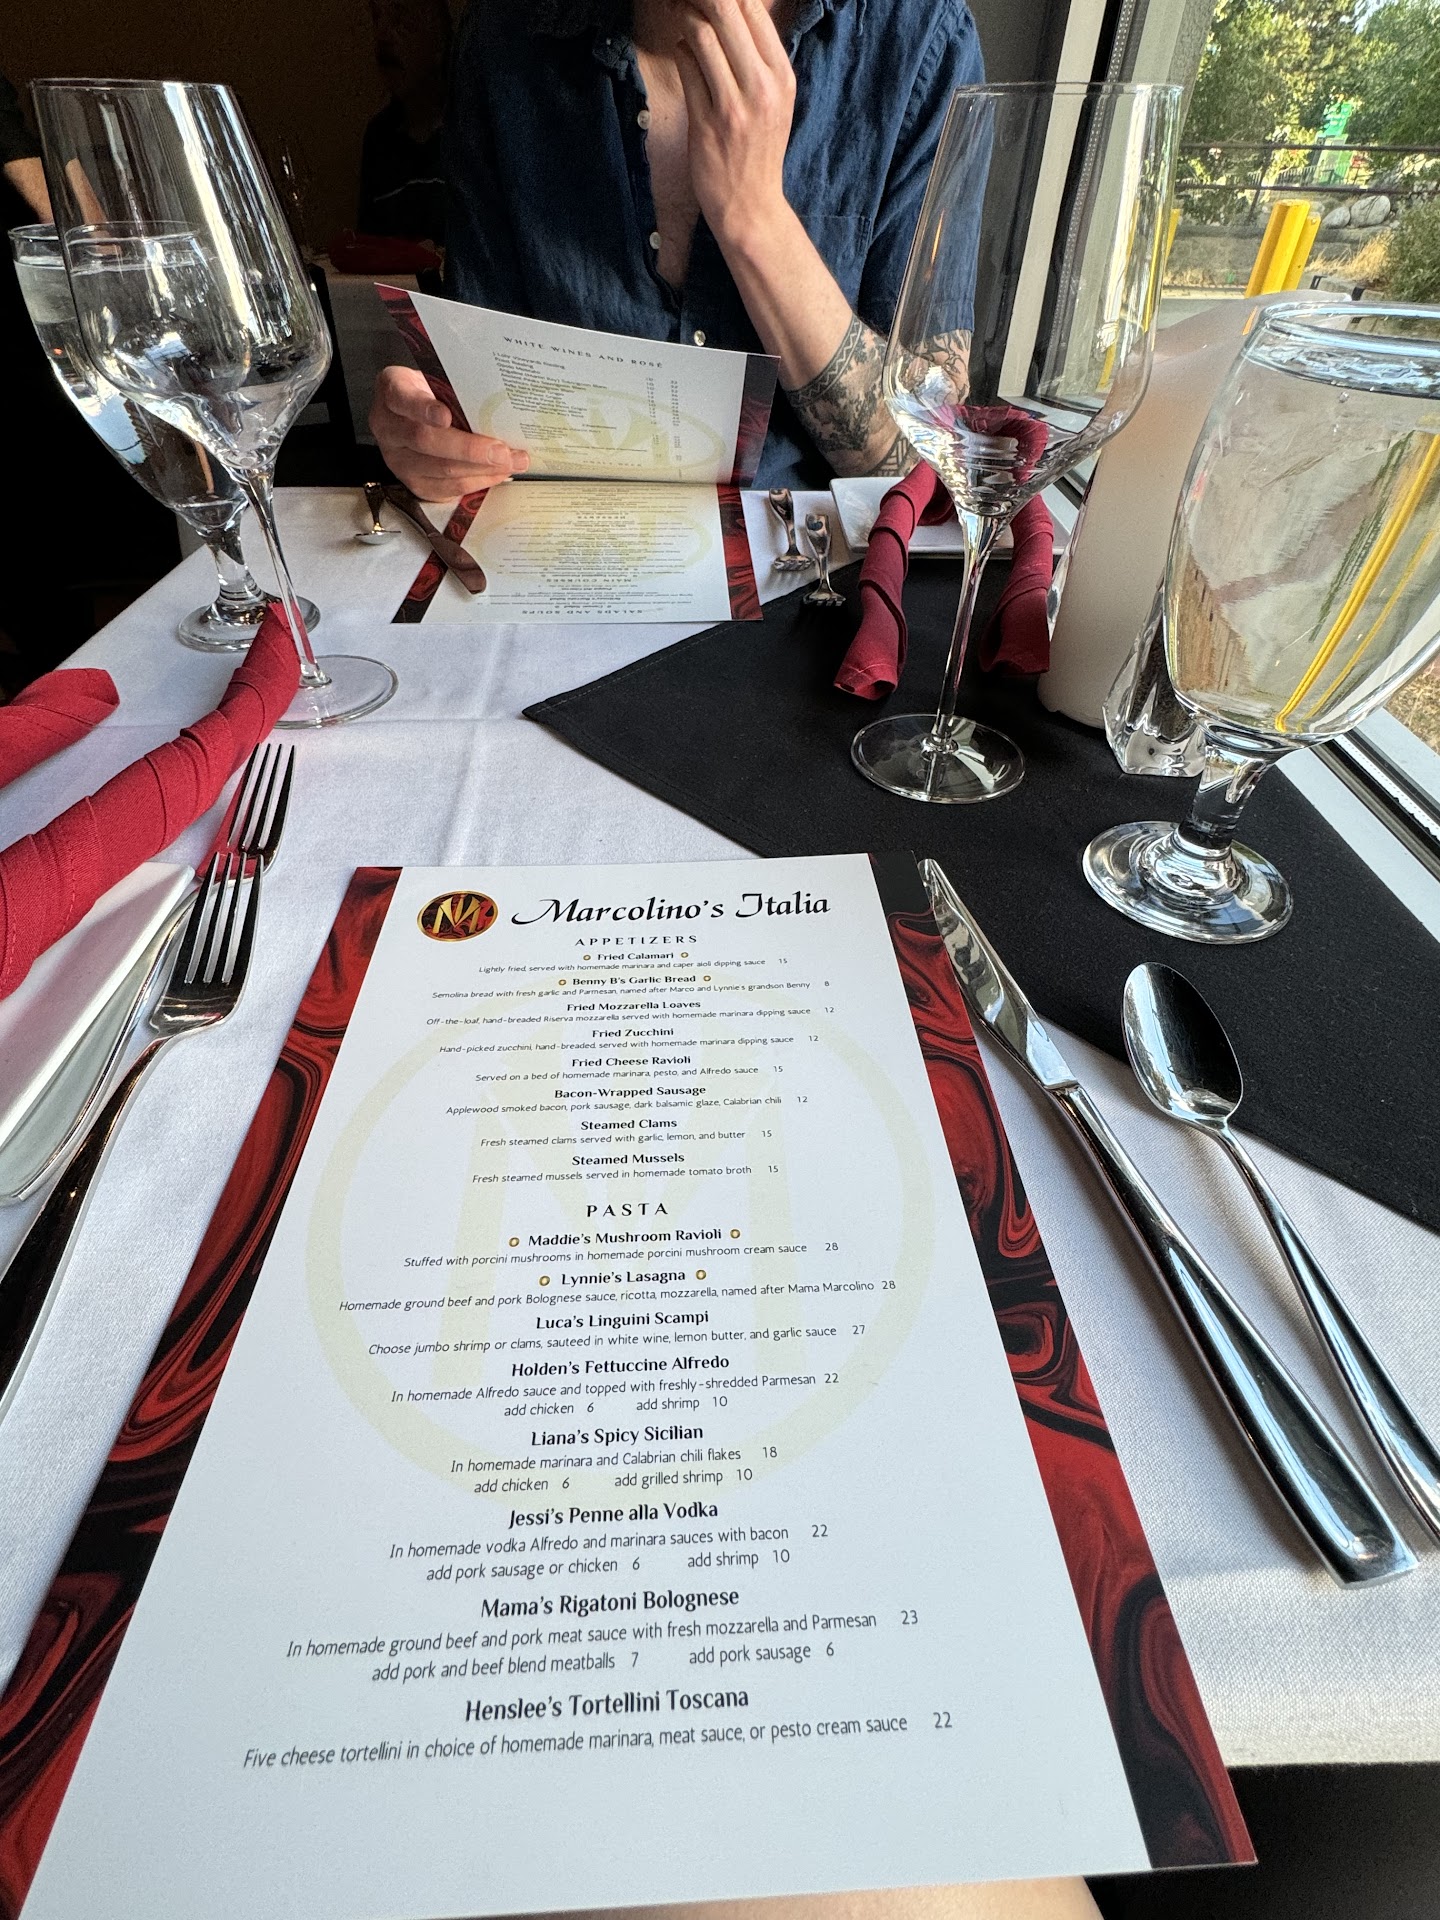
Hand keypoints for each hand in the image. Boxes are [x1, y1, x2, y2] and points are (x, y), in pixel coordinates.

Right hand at [369, 365, 526, 499]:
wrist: (416, 416)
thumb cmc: (434, 393)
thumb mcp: (439, 379)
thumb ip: (456, 389)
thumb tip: (498, 407)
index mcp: (393, 390)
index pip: (403, 398)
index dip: (424, 409)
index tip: (445, 416)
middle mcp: (388, 427)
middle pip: (425, 441)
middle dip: (469, 449)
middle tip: (502, 451)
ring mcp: (397, 459)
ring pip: (440, 469)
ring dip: (481, 468)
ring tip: (511, 461)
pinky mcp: (413, 483)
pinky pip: (446, 488)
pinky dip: (477, 481)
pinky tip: (497, 473)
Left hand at [674, 0, 794, 250]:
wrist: (750, 205)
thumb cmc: (758, 150)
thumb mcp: (775, 99)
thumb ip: (758, 58)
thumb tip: (733, 10)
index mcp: (782, 76)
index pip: (754, 8)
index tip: (710, 2)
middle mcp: (762, 86)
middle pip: (726, 10)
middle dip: (700, 0)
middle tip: (685, 2)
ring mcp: (733, 105)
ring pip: (701, 34)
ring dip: (683, 17)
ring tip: (678, 16)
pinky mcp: (706, 121)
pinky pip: (686, 66)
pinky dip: (680, 51)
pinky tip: (683, 55)